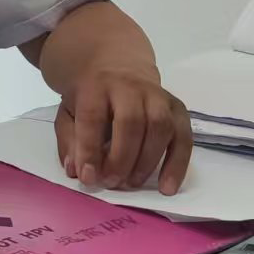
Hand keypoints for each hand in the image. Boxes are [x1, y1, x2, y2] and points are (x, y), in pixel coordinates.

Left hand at [54, 69, 191, 194]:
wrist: (116, 65)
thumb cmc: (90, 96)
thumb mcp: (68, 111)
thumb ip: (68, 141)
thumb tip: (75, 170)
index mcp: (96, 85)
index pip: (93, 117)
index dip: (90, 149)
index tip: (88, 177)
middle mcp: (129, 86)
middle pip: (131, 121)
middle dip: (121, 158)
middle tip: (111, 182)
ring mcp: (157, 95)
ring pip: (160, 127)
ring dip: (147, 162)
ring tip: (132, 183)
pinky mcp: (176, 107)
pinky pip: (184, 136)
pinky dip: (177, 164)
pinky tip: (167, 187)